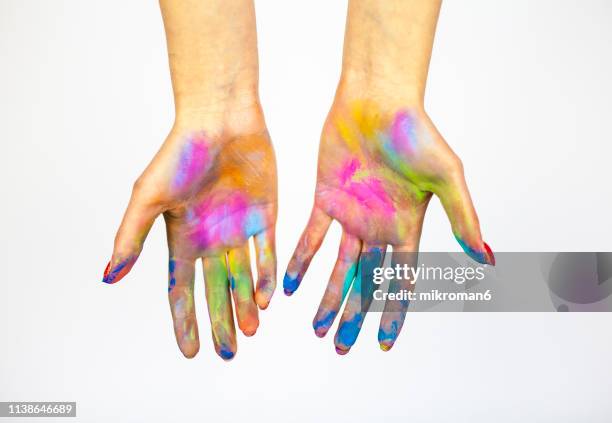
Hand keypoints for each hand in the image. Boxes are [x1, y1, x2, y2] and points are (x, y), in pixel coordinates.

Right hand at [103, 109, 276, 359]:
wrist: (220, 118)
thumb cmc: (180, 153)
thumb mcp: (149, 198)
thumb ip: (132, 236)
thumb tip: (109, 276)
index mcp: (182, 238)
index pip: (181, 289)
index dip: (185, 320)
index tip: (192, 352)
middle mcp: (211, 238)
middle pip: (216, 290)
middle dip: (221, 321)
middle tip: (228, 352)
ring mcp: (239, 228)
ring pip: (244, 277)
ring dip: (246, 305)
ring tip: (249, 333)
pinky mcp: (265, 214)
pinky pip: (267, 252)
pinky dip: (267, 275)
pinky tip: (268, 300)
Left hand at [283, 99, 492, 353]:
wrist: (377, 100)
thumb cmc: (416, 133)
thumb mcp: (447, 178)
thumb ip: (463, 218)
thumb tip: (486, 260)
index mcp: (408, 228)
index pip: (400, 282)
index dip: (393, 314)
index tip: (384, 345)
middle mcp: (378, 228)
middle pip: (365, 282)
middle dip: (354, 316)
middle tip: (340, 347)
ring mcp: (350, 216)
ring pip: (336, 267)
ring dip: (326, 297)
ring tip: (315, 329)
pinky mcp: (324, 199)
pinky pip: (310, 237)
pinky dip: (300, 261)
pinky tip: (290, 287)